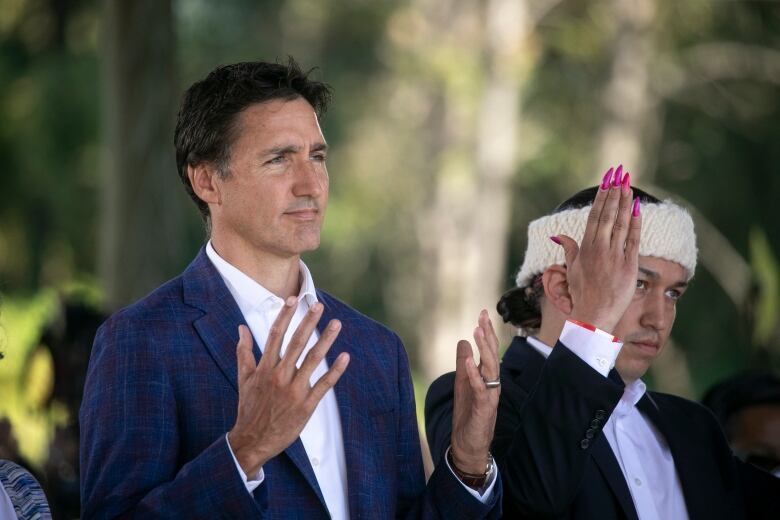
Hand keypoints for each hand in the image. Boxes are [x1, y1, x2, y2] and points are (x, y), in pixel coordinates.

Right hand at [228, 298, 349, 475]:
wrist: (252, 440)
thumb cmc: (249, 408)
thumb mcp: (243, 378)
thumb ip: (244, 352)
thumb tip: (241, 328)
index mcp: (264, 368)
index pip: (275, 335)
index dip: (285, 316)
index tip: (294, 299)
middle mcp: (279, 376)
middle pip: (296, 343)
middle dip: (308, 322)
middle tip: (319, 305)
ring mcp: (293, 390)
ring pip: (312, 360)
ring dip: (326, 340)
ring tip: (336, 324)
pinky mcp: (306, 405)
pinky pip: (323, 385)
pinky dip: (335, 371)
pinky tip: (345, 357)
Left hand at [450, 310, 500, 474]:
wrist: (469, 445)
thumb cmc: (469, 414)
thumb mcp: (464, 384)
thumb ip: (464, 364)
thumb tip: (463, 343)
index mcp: (488, 377)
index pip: (489, 350)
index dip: (487, 332)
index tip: (483, 313)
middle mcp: (492, 384)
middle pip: (492, 355)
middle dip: (488, 335)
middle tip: (483, 316)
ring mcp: (490, 396)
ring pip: (490, 369)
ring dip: (484, 350)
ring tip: (477, 332)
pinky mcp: (483, 408)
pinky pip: (480, 389)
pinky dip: (474, 375)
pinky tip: (467, 362)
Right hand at [554, 166, 641, 333]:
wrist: (594, 314)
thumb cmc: (581, 293)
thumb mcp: (572, 269)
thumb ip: (569, 249)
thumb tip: (558, 235)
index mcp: (585, 249)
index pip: (594, 217)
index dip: (601, 198)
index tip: (606, 182)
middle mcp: (599, 249)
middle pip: (608, 215)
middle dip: (614, 193)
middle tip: (619, 174)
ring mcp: (614, 257)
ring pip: (621, 223)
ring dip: (625, 202)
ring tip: (628, 185)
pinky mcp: (629, 265)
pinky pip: (633, 239)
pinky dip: (635, 222)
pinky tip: (637, 207)